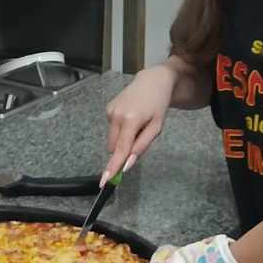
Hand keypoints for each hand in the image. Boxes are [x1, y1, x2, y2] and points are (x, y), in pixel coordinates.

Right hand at [103, 64, 179, 183]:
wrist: (152, 81)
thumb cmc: (158, 105)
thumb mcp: (157, 127)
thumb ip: (142, 146)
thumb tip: (128, 164)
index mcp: (131, 120)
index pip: (120, 149)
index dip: (113, 167)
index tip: (105, 181)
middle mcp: (117, 115)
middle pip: (114, 147)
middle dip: (123, 151)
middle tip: (140, 138)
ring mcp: (110, 111)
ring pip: (112, 140)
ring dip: (123, 140)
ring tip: (137, 125)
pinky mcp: (108, 109)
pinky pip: (112, 130)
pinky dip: (121, 130)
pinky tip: (131, 118)